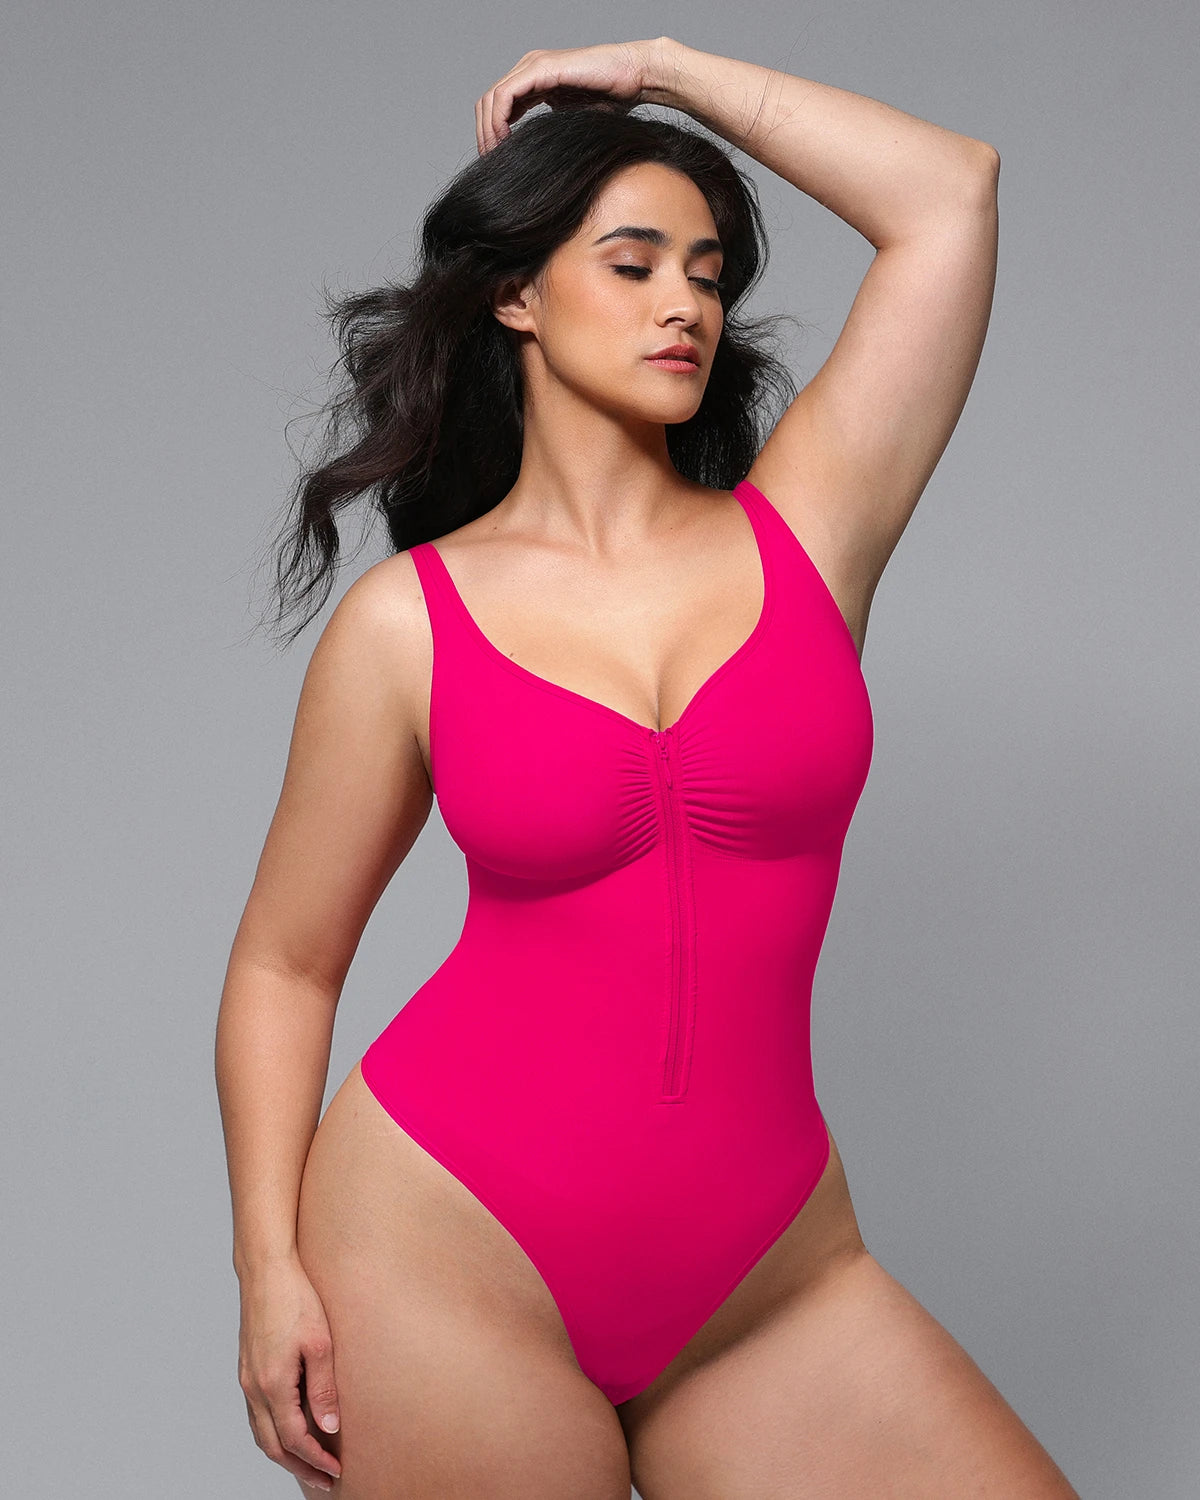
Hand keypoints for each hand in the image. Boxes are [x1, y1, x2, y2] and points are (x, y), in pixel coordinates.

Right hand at [237, 1259, 342, 1492]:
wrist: (266, 1270)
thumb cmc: (297, 1299)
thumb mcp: (320, 1344)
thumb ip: (323, 1390)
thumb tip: (329, 1430)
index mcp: (272, 1384)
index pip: (294, 1439)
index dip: (315, 1460)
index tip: (336, 1471)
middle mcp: (253, 1388)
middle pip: (273, 1446)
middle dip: (299, 1468)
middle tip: (324, 1481)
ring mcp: (246, 1379)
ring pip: (261, 1434)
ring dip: (284, 1454)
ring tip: (309, 1464)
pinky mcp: (247, 1369)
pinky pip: (256, 1416)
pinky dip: (272, 1433)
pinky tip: (289, 1431)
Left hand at [474, 38, 676, 154]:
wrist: (634, 78)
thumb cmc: (613, 101)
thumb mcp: (571, 124)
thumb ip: (550, 135)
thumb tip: (535, 165)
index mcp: (535, 81)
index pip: (498, 106)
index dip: (491, 134)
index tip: (497, 161)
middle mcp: (529, 69)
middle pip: (488, 102)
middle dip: (484, 134)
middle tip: (491, 162)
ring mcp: (533, 66)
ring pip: (491, 98)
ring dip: (488, 130)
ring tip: (496, 155)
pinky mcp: (541, 68)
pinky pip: (505, 95)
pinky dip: (498, 120)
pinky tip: (504, 140)